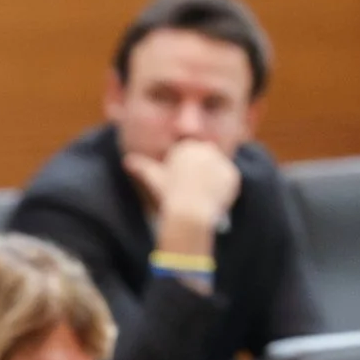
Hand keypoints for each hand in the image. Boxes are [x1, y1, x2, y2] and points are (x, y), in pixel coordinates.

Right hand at [123, 137, 240, 234]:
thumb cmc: (168, 195)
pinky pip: (228, 182)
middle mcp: (206, 149)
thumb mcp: (153, 179)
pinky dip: (222, 190)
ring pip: (216, 172)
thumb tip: (127, 161)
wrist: (189, 212)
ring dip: (211, 182)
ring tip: (200, 197)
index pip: (189, 158)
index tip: (179, 186)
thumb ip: (141, 167)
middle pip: (204, 162)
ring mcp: (221, 161)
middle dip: (199, 174)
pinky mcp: (232, 174)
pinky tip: (211, 200)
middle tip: (190, 193)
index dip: (183, 173)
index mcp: (187, 147)